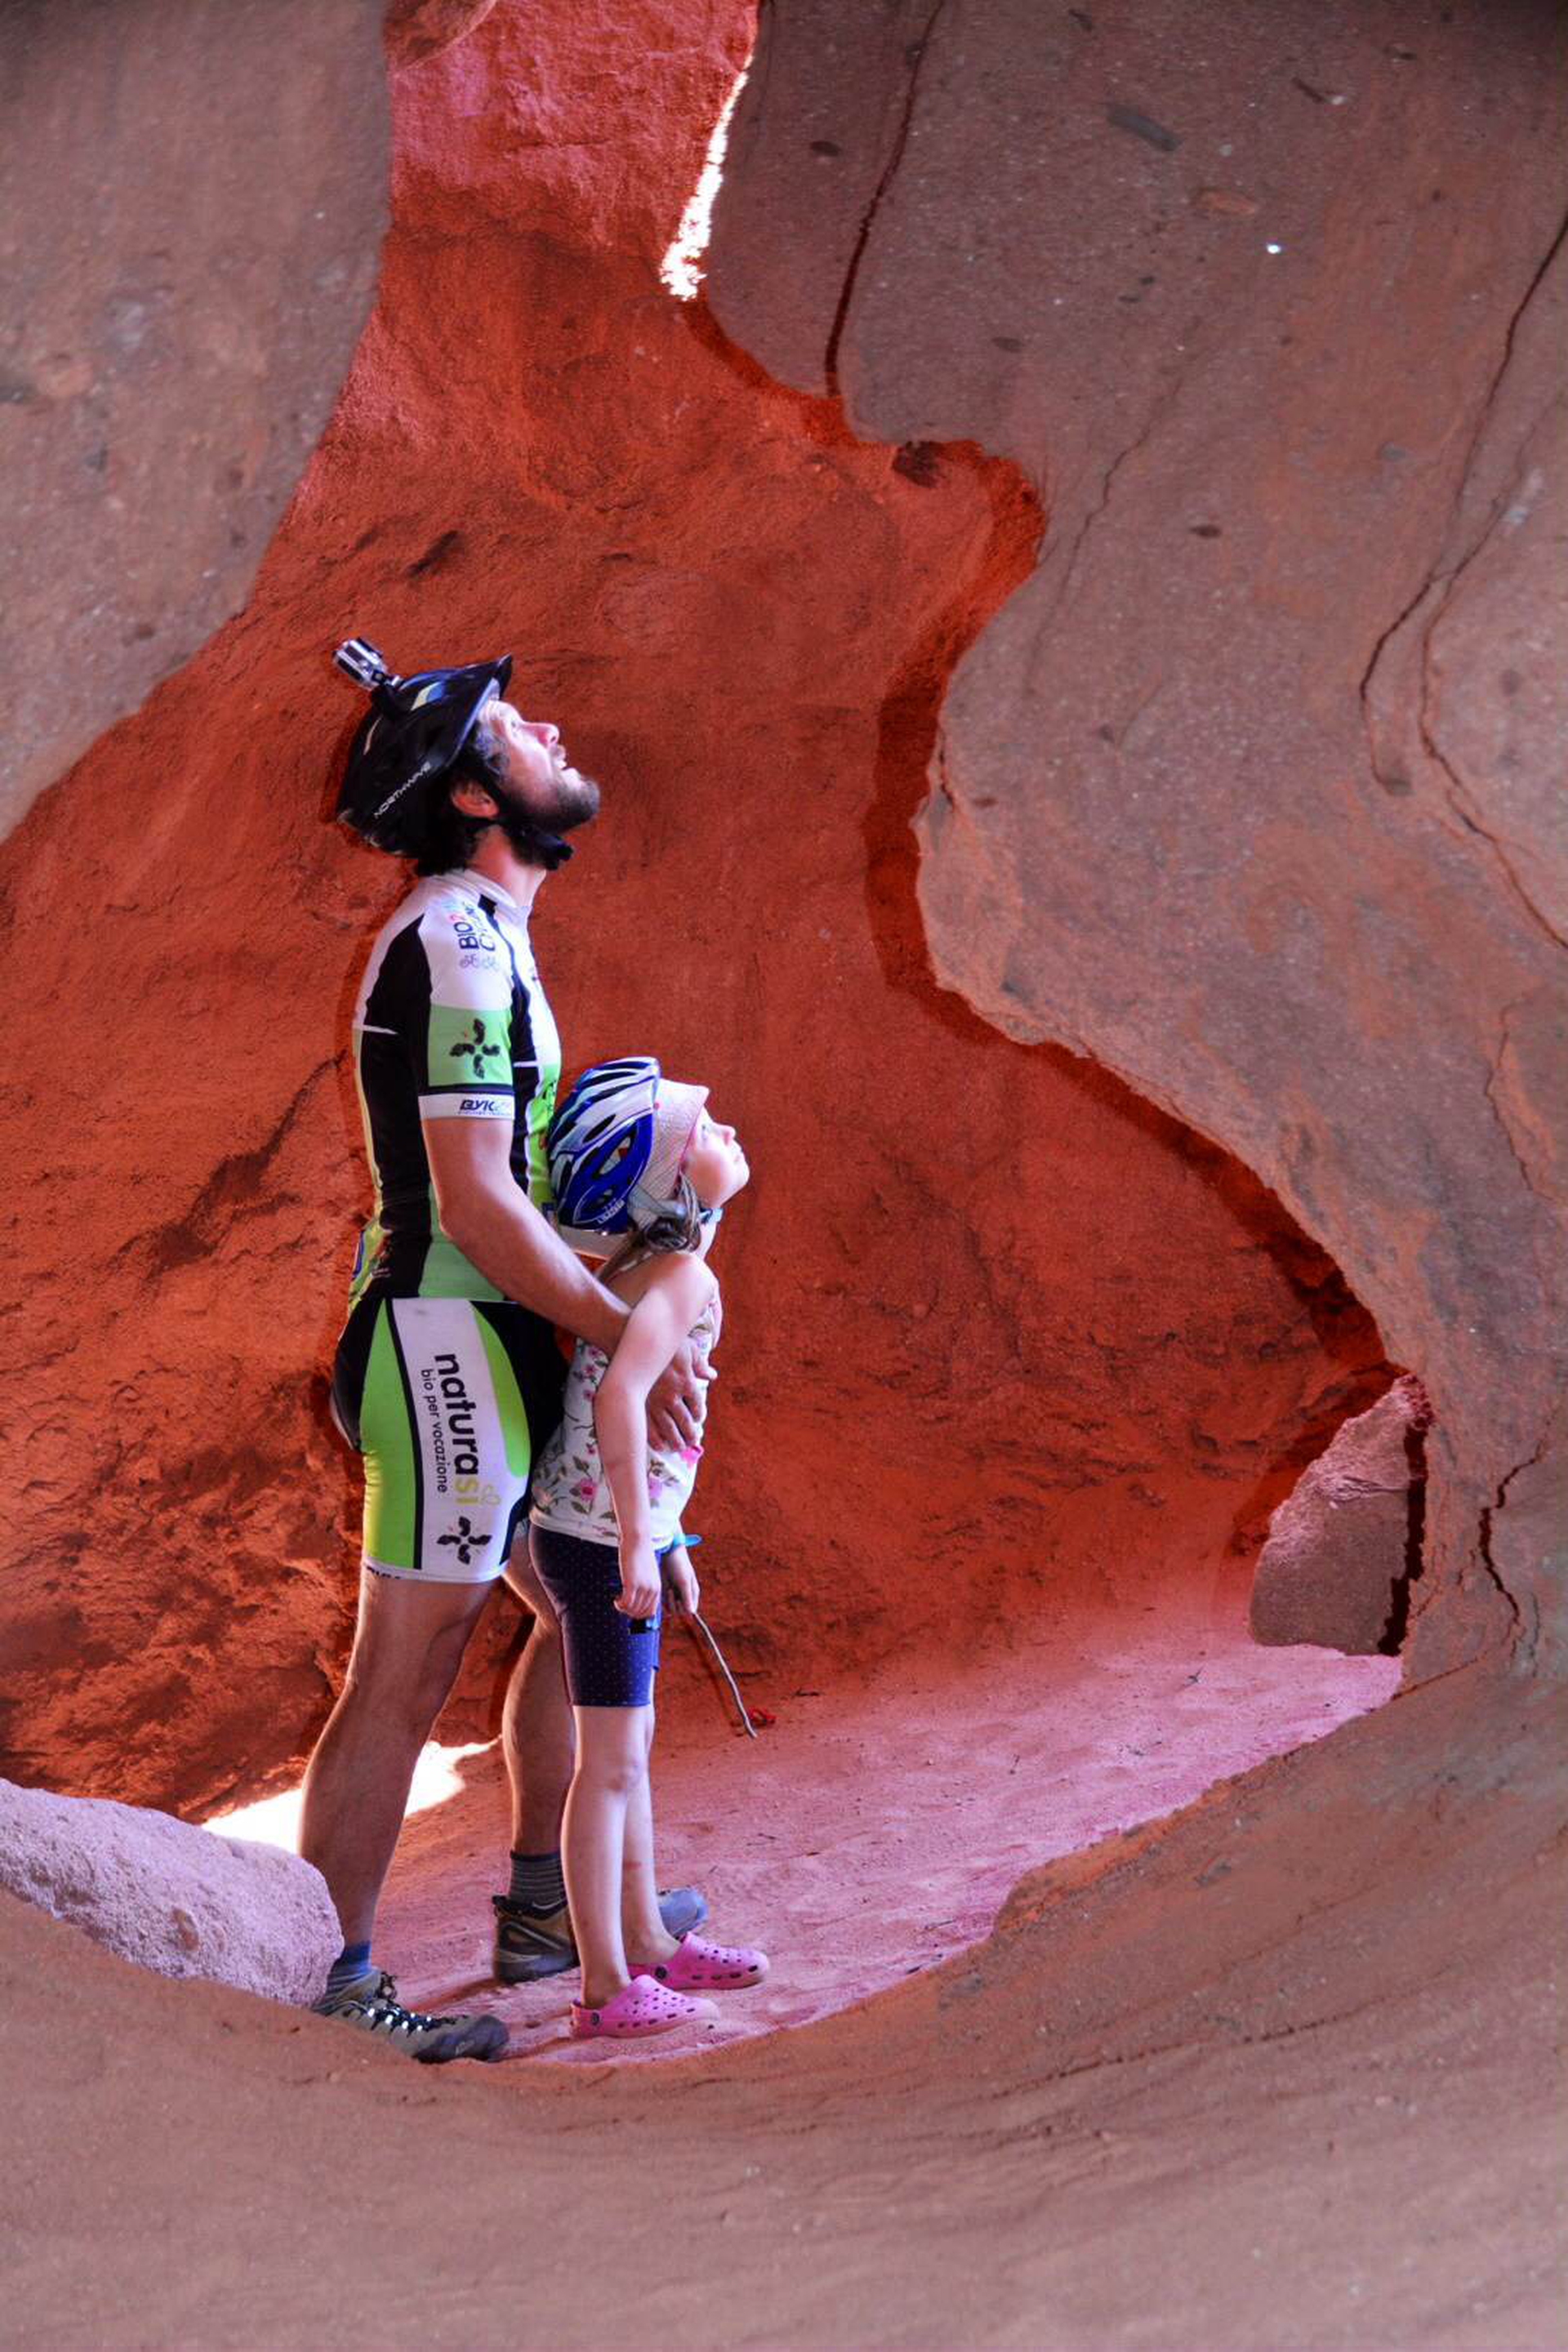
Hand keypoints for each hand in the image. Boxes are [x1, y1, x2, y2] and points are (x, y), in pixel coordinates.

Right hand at [616, 1537, 661, 1620]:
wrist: (638, 1540)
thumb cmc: (641, 1554)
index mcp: (657, 1588)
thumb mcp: (647, 1573)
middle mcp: (652, 1590)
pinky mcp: (632, 1584)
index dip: (638, 1613)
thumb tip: (638, 1597)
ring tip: (618, 1601)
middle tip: (622, 1605)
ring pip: (632, 1610)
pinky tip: (615, 1600)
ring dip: (623, 1609)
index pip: (650, 1611)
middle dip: (630, 1613)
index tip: (630, 1608)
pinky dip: (619, 1605)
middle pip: (640, 1613)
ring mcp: (643, 1587)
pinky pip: (625, 1603)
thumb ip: (646, 1585)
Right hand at [647, 1335, 712, 1450]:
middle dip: (690, 1433)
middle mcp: (672, 1395)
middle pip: (684, 1420)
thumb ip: (700, 1364)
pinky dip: (656, 1440)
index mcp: (686, 1381)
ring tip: (680, 1447)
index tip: (698, 1420)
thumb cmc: (663, 1344)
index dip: (698, 1415)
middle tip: (692, 1441)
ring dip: (676, 1440)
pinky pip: (649, 1427)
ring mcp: (655, 1402)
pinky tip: (661, 1446)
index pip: (696, 1405)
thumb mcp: (688, 1349)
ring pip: (668, 1428)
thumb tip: (711, 1375)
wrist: (632, 1342)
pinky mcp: (640, 1405)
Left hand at [662, 1550, 699, 1617]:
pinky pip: (665, 1604)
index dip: (685, 1609)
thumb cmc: (680, 1566)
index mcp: (693, 1593)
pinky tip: (665, 1590)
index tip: (679, 1600)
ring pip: (672, 1609)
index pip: (691, 1610)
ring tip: (669, 1589)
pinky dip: (663, 1601)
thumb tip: (691, 1613)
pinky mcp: (666, 1593)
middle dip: (675, 1605)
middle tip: (672, 1592)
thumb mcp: (684, 1581)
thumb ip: (687, 1597)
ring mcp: (675, 1595)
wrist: (668, 1554)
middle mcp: (685, 1596)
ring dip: (669, 1602)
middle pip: (681, 1612)